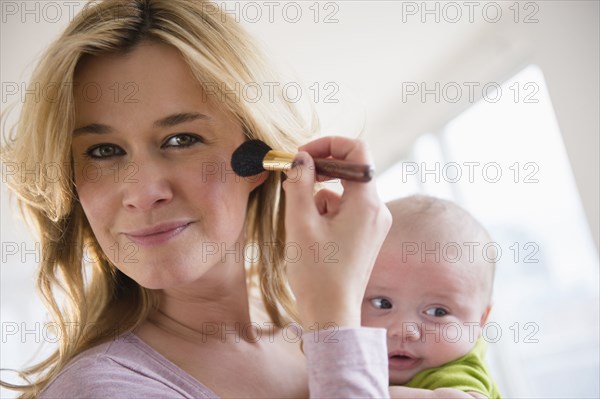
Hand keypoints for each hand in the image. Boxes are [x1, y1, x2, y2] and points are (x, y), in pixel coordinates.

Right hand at [282, 136, 391, 328]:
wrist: (332, 315)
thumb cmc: (316, 273)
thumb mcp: (300, 223)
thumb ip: (299, 184)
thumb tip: (300, 159)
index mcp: (367, 203)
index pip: (356, 151)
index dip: (328, 145)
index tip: (302, 155)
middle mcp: (377, 210)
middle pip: (351, 171)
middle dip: (320, 169)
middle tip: (294, 177)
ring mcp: (374, 225)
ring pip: (344, 192)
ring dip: (319, 194)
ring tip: (298, 216)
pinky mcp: (366, 237)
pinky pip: (346, 210)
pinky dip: (326, 211)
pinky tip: (308, 230)